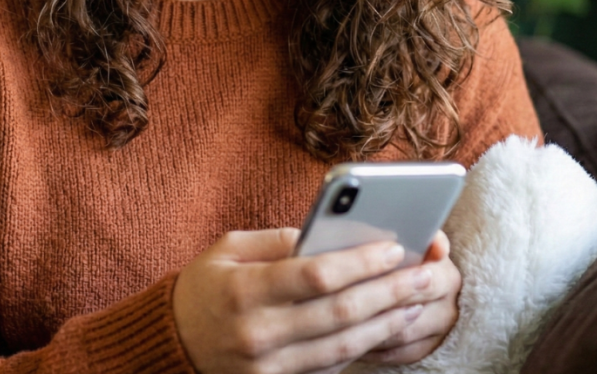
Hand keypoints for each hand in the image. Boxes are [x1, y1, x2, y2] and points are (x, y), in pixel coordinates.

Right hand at [172, 228, 445, 373]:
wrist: (171, 343)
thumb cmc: (203, 286)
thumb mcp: (228, 248)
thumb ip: (277, 241)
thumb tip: (330, 235)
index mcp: (244, 289)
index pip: (314, 275)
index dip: (358, 262)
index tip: (393, 246)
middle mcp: (259, 332)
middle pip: (339, 313)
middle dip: (389, 291)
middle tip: (425, 274)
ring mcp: (269, 366)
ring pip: (343, 346)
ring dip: (387, 323)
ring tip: (418, 300)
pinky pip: (331, 366)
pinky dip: (363, 346)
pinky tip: (387, 326)